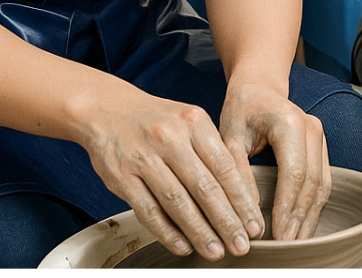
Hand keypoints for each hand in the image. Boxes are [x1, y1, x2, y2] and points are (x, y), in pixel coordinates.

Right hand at [81, 89, 263, 260]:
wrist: (107, 109)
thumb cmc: (158, 119)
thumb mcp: (191, 121)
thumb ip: (213, 151)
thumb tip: (241, 194)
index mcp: (195, 122)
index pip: (225, 167)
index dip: (242, 199)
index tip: (254, 223)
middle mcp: (171, 138)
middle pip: (205, 187)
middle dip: (226, 221)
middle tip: (241, 245)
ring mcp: (144, 158)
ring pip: (177, 202)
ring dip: (199, 231)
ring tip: (216, 251)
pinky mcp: (121, 177)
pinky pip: (148, 210)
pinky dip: (166, 232)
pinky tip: (182, 246)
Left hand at [218, 79, 331, 240]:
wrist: (259, 87)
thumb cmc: (241, 109)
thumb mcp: (229, 138)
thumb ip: (237, 172)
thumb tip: (247, 212)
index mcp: (290, 123)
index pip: (294, 172)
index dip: (287, 206)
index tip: (276, 234)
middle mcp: (312, 128)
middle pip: (312, 182)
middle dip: (300, 217)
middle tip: (287, 245)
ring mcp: (320, 136)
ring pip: (322, 183)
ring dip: (311, 215)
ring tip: (297, 242)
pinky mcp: (321, 146)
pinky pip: (323, 179)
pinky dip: (314, 205)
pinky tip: (303, 224)